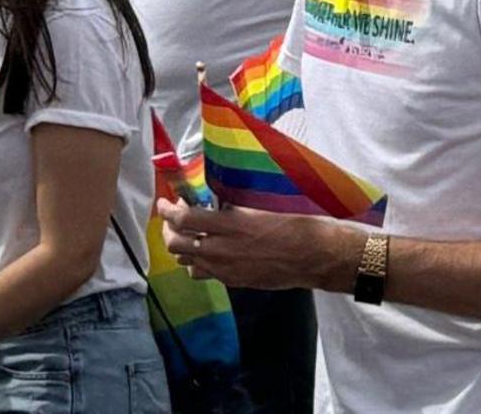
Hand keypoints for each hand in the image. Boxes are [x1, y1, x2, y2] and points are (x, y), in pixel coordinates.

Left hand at [157, 195, 353, 292]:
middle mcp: (223, 250)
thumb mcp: (262, 206)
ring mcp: (227, 270)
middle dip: (168, 229)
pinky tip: (208, 253)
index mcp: (232, 225)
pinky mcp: (234, 282)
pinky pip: (203, 274)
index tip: (165, 202)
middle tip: (173, 219)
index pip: (184, 219)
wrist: (315, 256)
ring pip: (186, 262)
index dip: (168, 210)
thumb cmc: (296, 223)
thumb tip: (213, 199)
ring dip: (182, 247)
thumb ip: (233, 207)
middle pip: (177, 244)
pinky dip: (198, 263)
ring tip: (189, 235)